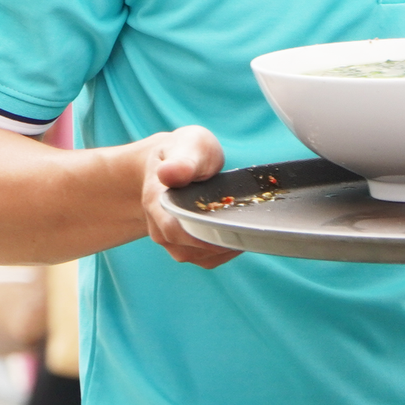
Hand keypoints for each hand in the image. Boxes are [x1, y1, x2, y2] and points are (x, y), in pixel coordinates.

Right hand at [139, 126, 241, 268]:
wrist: (174, 163)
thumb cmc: (185, 151)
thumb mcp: (187, 145)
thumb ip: (182, 161)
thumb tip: (168, 173)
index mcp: (156, 202)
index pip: (174, 230)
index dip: (204, 233)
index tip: (233, 225)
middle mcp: (159, 228)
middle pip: (192, 248)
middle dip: (223, 238)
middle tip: (249, 221)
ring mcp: (171, 242)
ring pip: (203, 257)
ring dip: (227, 244)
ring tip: (244, 222)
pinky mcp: (186, 249)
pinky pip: (209, 259)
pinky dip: (227, 249)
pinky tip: (239, 230)